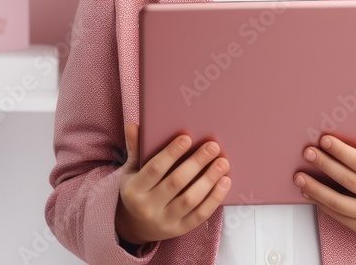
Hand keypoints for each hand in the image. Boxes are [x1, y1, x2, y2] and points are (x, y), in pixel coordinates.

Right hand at [114, 123, 231, 244]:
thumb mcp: (131, 171)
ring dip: (208, 179)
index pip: (154, 169)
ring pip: (190, 200)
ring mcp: (165, 221)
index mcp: (134, 190)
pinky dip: (215, 198)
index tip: (187, 138)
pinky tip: (225, 182)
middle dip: (196, 163)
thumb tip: (133, 125)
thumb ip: (135, 149)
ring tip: (222, 162)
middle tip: (213, 146)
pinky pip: (200, 214)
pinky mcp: (180, 230)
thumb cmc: (138, 191)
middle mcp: (148, 208)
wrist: (135, 227)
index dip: (171, 153)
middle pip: (175, 183)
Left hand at [293, 135, 355, 243]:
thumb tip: (340, 142)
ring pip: (339, 203)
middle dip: (325, 165)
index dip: (341, 151)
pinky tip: (311, 194)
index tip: (325, 140)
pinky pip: (341, 217)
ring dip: (316, 189)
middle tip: (308, 153)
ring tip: (300, 177)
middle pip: (348, 180)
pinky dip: (322, 205)